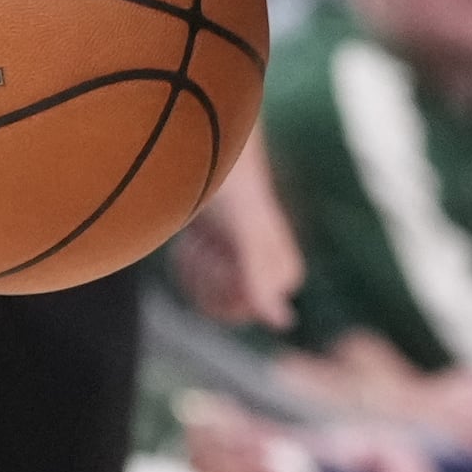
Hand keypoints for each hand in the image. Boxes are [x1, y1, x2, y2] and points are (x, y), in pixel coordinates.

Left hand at [175, 151, 302, 330]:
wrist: (203, 148)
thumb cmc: (229, 182)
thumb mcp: (246, 230)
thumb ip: (262, 274)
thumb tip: (283, 322)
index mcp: (284, 269)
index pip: (244, 311)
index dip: (225, 286)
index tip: (224, 251)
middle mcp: (268, 269)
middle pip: (224, 308)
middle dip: (207, 277)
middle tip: (207, 240)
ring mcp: (243, 262)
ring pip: (208, 298)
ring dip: (195, 269)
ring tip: (200, 235)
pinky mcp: (222, 254)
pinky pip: (199, 284)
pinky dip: (188, 263)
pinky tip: (194, 236)